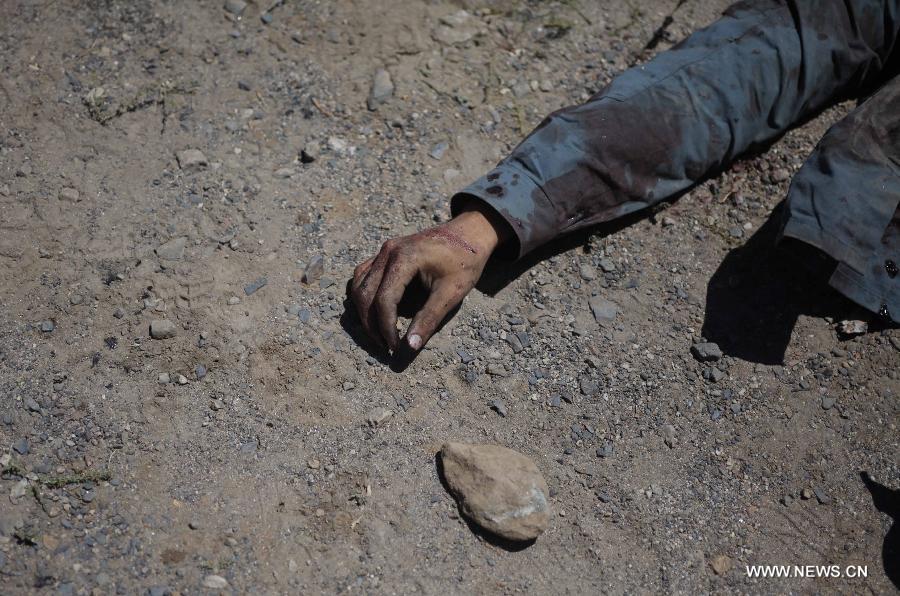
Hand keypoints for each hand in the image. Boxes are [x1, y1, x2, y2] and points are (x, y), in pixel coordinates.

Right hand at [351, 203, 508, 352]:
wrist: (469, 234)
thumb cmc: (465, 261)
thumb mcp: (452, 293)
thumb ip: (429, 319)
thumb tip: (409, 347)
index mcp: (406, 258)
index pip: (384, 300)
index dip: (386, 328)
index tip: (395, 347)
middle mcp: (389, 251)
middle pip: (365, 294)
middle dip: (371, 325)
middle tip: (385, 347)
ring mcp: (384, 250)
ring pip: (358, 286)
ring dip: (364, 312)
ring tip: (379, 334)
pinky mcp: (385, 253)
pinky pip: (363, 276)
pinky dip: (364, 296)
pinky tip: (376, 312)